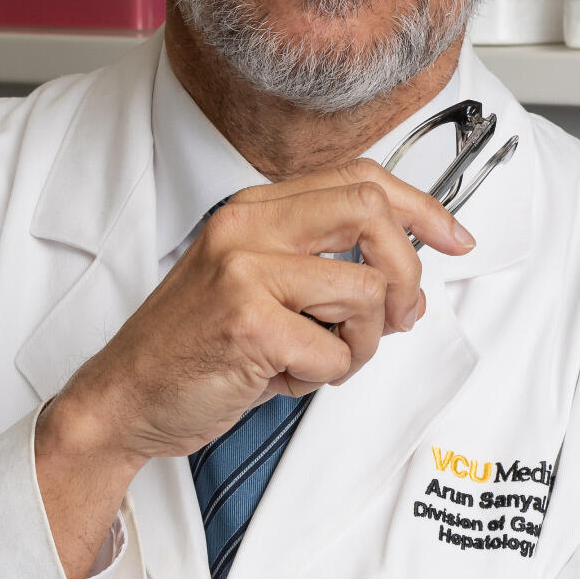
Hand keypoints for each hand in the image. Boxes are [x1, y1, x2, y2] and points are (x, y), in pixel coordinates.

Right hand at [36, 160, 472, 576]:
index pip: (359, 179)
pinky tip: (281, 378)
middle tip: (400, 317)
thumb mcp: (260, 292)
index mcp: (253, 210)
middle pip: (372, 212)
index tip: (456, 238)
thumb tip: (411, 289)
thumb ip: (329, 275)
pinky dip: (323, 377)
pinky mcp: (249, 320)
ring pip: (366, 291)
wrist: (123, 400)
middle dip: (407, 273)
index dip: (422, 208)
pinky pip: (336, 352)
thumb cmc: (192, 352)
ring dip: (359, 344)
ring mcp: (246, 268)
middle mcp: (248, 225)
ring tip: (313, 360)